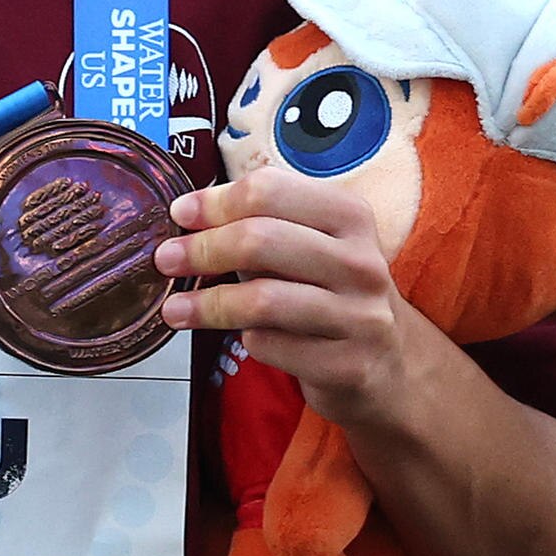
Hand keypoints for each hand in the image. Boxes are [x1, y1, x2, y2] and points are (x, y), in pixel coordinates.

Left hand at [161, 162, 430, 427]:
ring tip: (172, 309)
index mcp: (348, 217)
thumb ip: (265, 227)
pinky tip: (238, 338)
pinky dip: (245, 340)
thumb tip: (189, 218)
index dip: (215, 201)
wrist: (391, 365)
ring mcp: (358, 316)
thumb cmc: (332, 295)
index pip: (271, 190)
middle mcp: (360, 262)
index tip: (179, 214)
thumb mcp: (315, 248)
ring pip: (263, 299)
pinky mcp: (347, 365)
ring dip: (207, 304)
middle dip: (202, 249)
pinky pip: (272, 346)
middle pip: (261, 240)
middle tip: (165, 260)